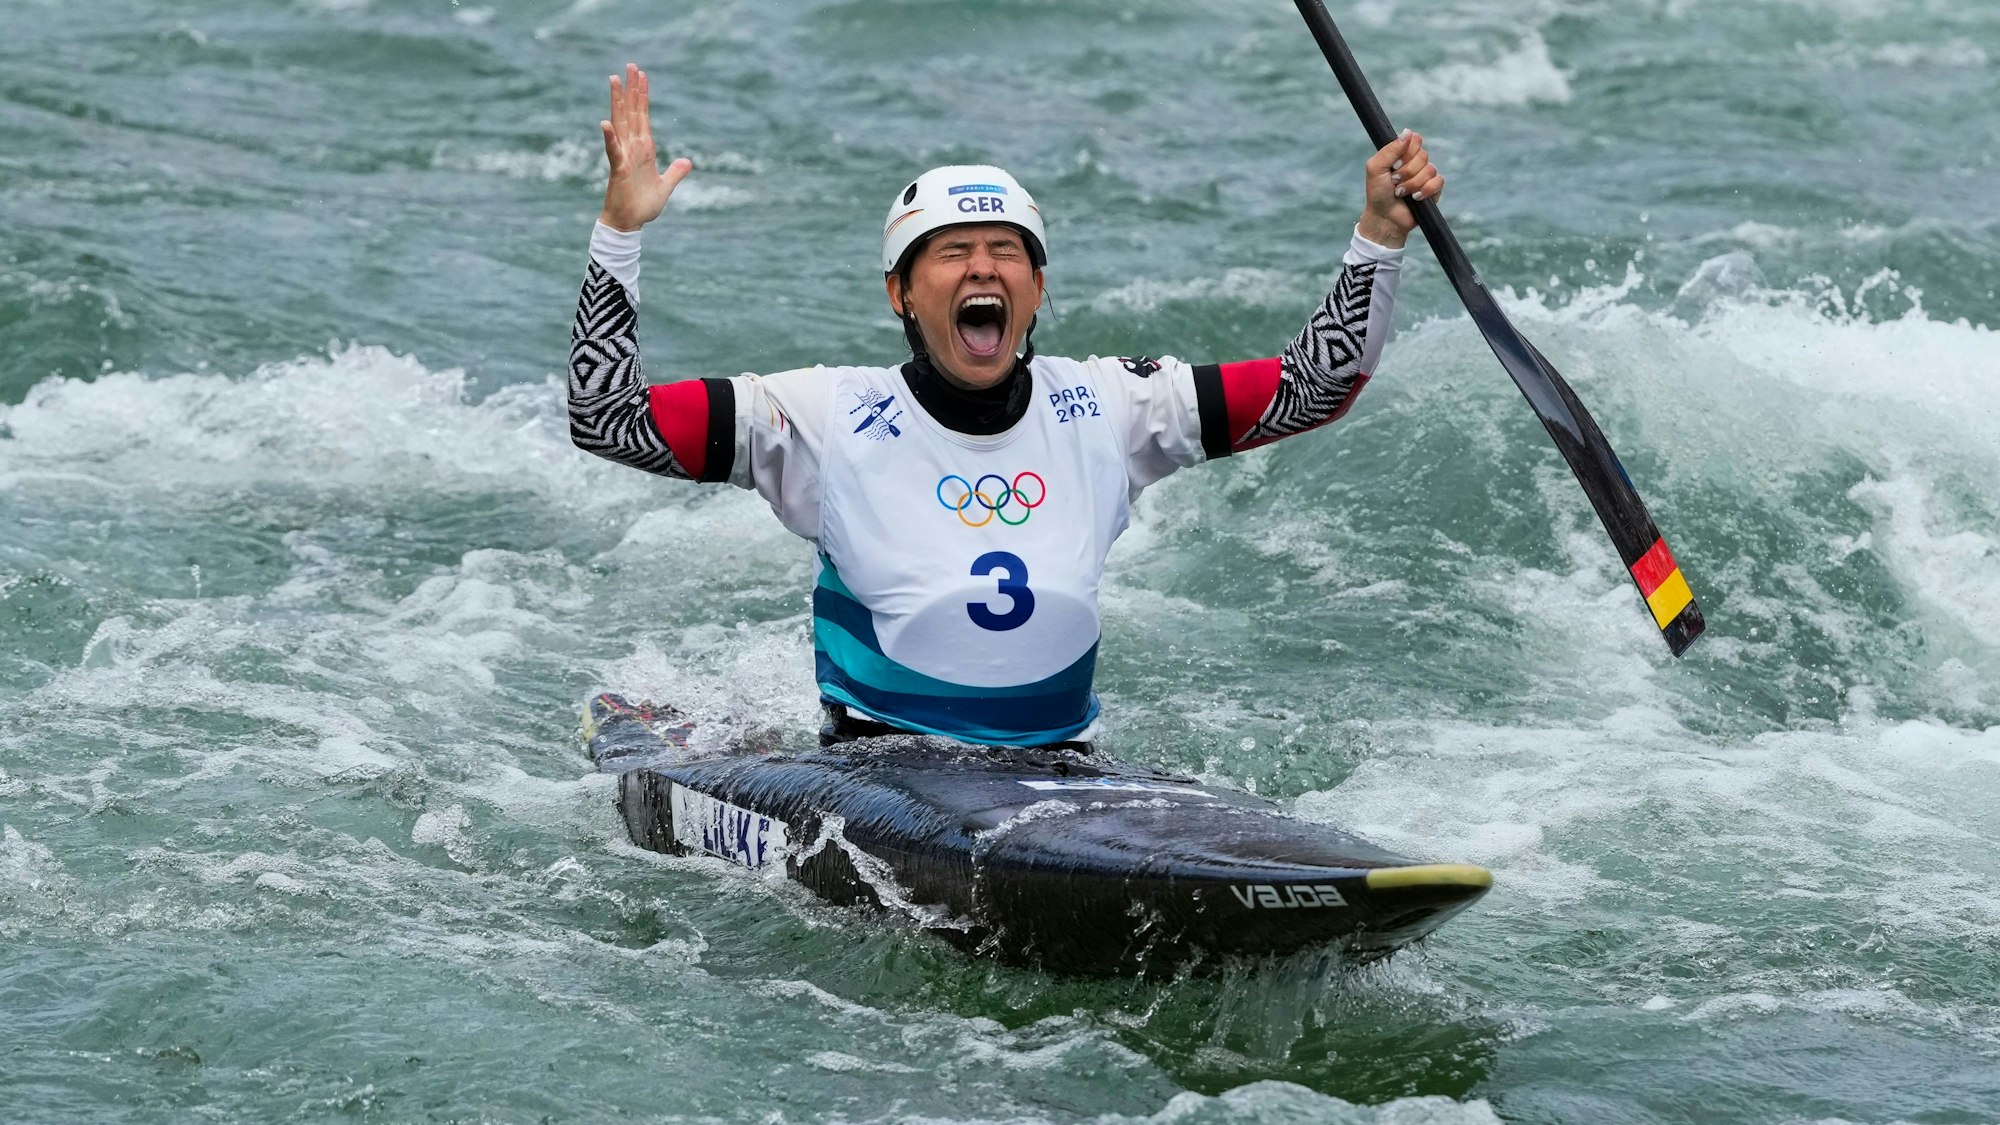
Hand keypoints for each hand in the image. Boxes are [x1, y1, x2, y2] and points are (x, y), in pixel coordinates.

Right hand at [597, 63, 692, 232]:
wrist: (629, 224)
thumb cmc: (643, 206)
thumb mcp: (665, 186)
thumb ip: (675, 173)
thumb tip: (687, 162)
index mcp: (644, 149)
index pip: (644, 116)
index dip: (643, 96)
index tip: (642, 76)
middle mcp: (633, 148)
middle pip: (632, 112)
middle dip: (631, 89)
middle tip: (630, 65)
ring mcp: (624, 156)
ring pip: (621, 124)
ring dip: (618, 102)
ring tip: (614, 80)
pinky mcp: (619, 169)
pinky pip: (613, 151)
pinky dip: (610, 138)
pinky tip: (606, 123)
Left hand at [1357, 130, 1443, 248]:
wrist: (1385, 218)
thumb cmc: (1377, 193)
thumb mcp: (1375, 168)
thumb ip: (1390, 149)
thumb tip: (1408, 132)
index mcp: (1402, 153)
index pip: (1415, 139)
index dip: (1407, 151)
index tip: (1395, 164)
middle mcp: (1415, 162)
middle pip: (1423, 155)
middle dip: (1406, 172)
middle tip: (1394, 182)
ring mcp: (1426, 175)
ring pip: (1430, 169)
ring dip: (1412, 184)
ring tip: (1401, 193)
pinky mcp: (1434, 189)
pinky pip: (1438, 182)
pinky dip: (1425, 191)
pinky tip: (1415, 198)